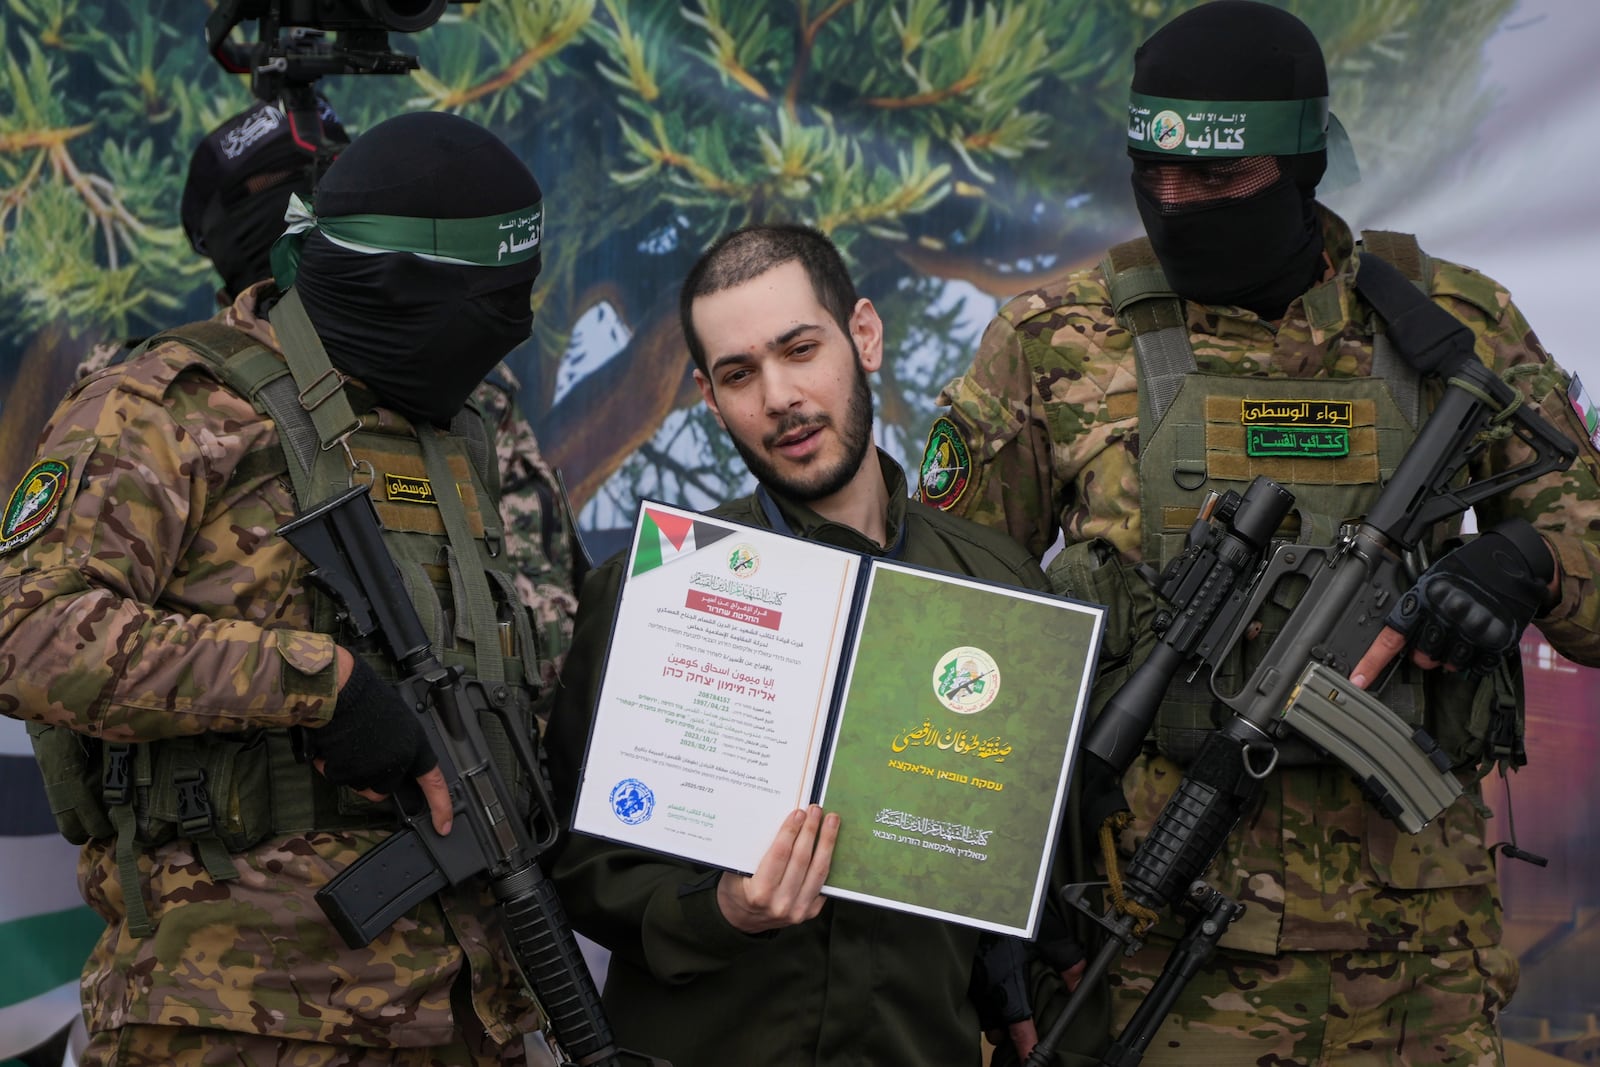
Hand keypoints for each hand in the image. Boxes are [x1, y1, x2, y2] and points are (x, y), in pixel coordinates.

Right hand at [312, 647, 452, 834]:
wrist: (341, 689)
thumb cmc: (368, 698)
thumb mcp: (399, 721)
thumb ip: (402, 747)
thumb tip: (398, 766)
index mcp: (415, 747)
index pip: (434, 783)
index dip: (441, 806)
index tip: (444, 826)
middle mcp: (397, 761)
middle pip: (385, 788)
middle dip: (373, 778)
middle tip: (363, 751)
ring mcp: (372, 769)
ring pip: (361, 785)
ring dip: (352, 771)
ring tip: (348, 742)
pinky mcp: (346, 771)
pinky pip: (337, 777)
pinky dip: (331, 765)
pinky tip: (333, 745)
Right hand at [716, 805, 837, 933]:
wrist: (742, 920)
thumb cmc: (737, 889)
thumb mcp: (737, 871)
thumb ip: (755, 852)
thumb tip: (777, 819)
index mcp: (759, 893)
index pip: (780, 854)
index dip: (791, 831)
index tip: (798, 813)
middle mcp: (780, 903)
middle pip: (802, 860)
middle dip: (811, 830)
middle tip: (816, 810)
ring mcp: (798, 910)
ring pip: (818, 870)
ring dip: (827, 842)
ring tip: (831, 821)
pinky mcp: (810, 912)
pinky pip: (823, 883)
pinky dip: (828, 861)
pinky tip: (831, 843)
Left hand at [1351, 520, 1554, 688]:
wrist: (1511, 559)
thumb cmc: (1463, 571)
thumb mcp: (1430, 581)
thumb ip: (1413, 611)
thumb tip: (1393, 644)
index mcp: (1424, 599)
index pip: (1391, 638)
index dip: (1372, 662)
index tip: (1357, 681)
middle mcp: (1448, 615)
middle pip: (1422, 658)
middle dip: (1424, 653)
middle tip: (1436, 635)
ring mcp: (1475, 628)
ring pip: (1449, 666)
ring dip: (1450, 658)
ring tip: (1459, 634)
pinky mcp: (1499, 639)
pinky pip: (1477, 668)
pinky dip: (1475, 660)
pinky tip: (1478, 640)